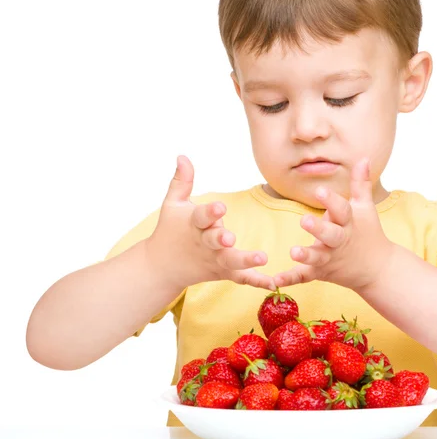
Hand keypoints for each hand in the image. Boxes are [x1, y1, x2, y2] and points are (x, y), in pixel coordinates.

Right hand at [144, 155, 274, 290]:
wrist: (160, 267)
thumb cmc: (170, 229)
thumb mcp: (173, 204)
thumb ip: (182, 181)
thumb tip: (183, 155)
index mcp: (193, 225)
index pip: (201, 217)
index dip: (210, 212)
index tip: (221, 207)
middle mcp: (204, 244)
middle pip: (214, 242)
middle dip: (221, 240)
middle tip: (230, 238)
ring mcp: (214, 260)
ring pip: (231, 262)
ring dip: (246, 260)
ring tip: (263, 258)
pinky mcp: (223, 273)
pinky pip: (241, 278)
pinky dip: (256, 281)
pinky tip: (273, 283)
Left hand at [272, 157, 394, 291]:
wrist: (378, 269)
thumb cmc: (367, 232)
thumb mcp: (365, 207)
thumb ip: (360, 183)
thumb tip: (364, 157)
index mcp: (349, 223)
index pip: (341, 210)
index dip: (330, 200)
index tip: (318, 190)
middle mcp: (340, 241)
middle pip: (330, 235)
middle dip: (318, 229)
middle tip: (304, 221)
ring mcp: (330, 258)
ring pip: (317, 258)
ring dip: (306, 255)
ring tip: (293, 251)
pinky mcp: (321, 272)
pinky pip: (304, 276)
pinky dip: (291, 279)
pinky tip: (276, 280)